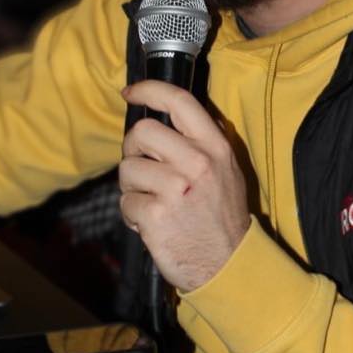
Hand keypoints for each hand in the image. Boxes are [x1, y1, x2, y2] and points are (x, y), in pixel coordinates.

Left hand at [119, 81, 250, 290]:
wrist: (228, 262)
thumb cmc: (221, 214)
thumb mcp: (226, 168)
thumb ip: (202, 139)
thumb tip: (170, 110)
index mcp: (215, 146)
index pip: (179, 101)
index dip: (149, 90)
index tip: (131, 92)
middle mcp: (197, 163)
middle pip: (142, 132)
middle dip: (133, 149)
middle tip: (143, 166)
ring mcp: (175, 189)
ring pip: (127, 168)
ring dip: (132, 186)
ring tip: (153, 200)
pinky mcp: (155, 216)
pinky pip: (125, 201)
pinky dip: (132, 213)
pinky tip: (151, 222)